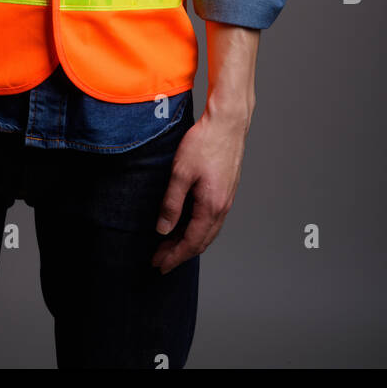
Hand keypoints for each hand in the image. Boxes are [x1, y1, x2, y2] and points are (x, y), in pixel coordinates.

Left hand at [151, 103, 250, 273]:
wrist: (228, 123)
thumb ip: (171, 203)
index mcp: (211, 207)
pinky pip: (212, 219)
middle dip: (179, 254)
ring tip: (170, 246)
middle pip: (201, 241)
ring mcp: (226, 199)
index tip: (159, 265)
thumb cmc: (204, 143)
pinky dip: (198, 229)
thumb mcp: (180, 173)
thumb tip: (163, 230)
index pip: (191, 242)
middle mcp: (222, 207)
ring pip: (208, 231)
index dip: (174, 256)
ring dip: (189, 242)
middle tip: (160, 261)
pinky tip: (187, 224)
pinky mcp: (226, 190)